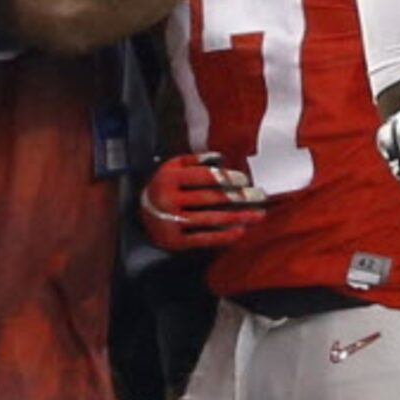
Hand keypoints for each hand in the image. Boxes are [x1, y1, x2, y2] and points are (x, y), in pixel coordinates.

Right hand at [140, 152, 269, 251]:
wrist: (141, 213)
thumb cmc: (164, 186)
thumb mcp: (172, 167)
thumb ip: (196, 160)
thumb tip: (222, 158)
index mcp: (169, 178)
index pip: (203, 177)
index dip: (226, 178)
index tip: (244, 181)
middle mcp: (168, 199)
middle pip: (210, 198)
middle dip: (238, 198)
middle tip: (259, 197)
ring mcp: (170, 221)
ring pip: (209, 219)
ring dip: (237, 217)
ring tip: (256, 215)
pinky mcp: (174, 240)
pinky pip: (203, 238)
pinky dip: (223, 236)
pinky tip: (240, 231)